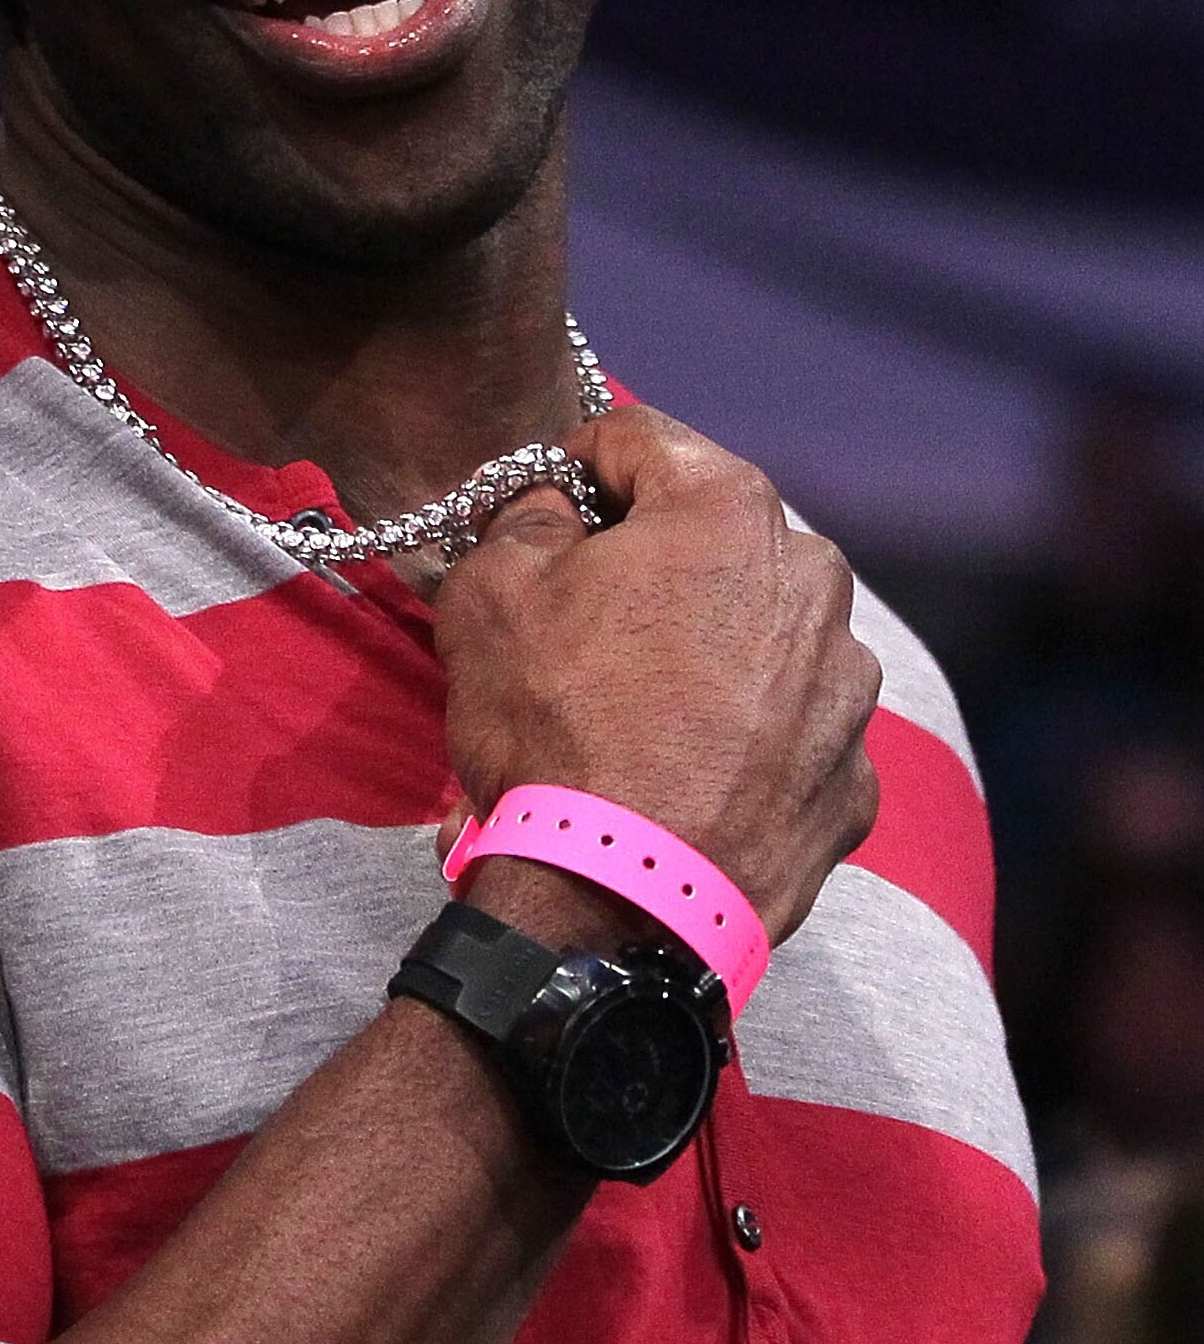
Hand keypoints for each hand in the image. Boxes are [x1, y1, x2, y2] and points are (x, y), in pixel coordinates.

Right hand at [434, 404, 880, 944]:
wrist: (619, 904)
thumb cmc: (555, 729)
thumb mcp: (490, 594)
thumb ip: (524, 519)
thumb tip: (551, 509)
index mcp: (729, 513)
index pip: (640, 439)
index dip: (575, 465)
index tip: (543, 509)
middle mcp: (815, 583)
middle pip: (715, 540)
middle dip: (654, 566)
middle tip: (585, 623)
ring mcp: (849, 688)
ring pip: (763, 636)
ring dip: (709, 652)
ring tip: (638, 716)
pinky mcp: (854, 782)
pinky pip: (791, 733)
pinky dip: (746, 742)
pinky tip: (685, 777)